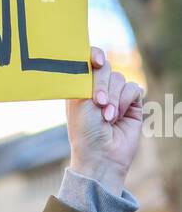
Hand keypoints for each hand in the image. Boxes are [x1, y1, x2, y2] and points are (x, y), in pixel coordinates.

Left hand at [66, 47, 143, 195]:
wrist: (101, 155)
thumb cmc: (84, 131)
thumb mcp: (79, 101)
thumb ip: (86, 77)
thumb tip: (96, 58)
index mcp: (80, 87)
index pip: (88, 61)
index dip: (94, 56)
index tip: (97, 62)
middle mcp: (98, 89)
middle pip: (106, 68)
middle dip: (101, 85)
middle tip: (98, 103)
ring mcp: (116, 96)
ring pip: (119, 78)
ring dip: (112, 97)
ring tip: (107, 117)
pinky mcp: (132, 104)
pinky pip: (133, 88)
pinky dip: (124, 101)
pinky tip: (117, 116)